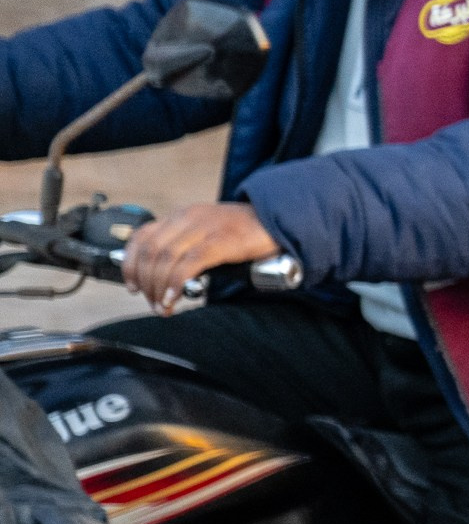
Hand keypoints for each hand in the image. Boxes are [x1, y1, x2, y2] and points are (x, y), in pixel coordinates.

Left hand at [122, 203, 278, 314]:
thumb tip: (162, 274)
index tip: (133, 287)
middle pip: (150, 252)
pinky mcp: (223, 240)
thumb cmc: (246, 232)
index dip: (130, 265)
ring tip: (164, 307)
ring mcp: (206, 227)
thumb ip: (186, 245)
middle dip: (145, 283)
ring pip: (165, 258)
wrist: (282, 219)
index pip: (142, 237)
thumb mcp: (208, 232)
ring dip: (158, 288)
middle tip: (153, 303)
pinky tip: (173, 298)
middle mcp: (189, 218)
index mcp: (183, 216)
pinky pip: (189, 263)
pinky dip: (175, 283)